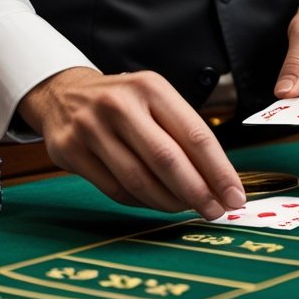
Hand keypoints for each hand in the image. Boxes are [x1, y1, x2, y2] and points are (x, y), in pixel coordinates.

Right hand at [17, 67, 244, 219]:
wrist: (64, 94)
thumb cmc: (123, 102)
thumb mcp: (154, 100)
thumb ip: (183, 134)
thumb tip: (220, 182)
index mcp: (150, 87)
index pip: (194, 134)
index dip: (218, 171)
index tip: (235, 196)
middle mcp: (119, 104)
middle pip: (167, 159)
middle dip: (197, 192)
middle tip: (215, 211)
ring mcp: (91, 127)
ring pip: (139, 179)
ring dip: (169, 202)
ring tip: (186, 208)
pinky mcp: (71, 151)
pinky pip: (115, 190)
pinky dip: (141, 202)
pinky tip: (156, 202)